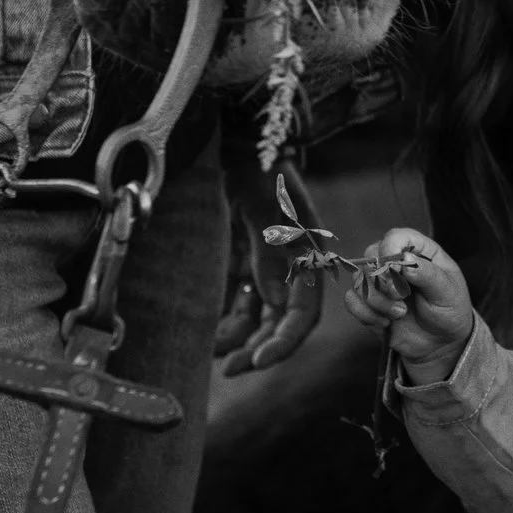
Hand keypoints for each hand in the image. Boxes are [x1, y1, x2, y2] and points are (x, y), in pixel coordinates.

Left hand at [214, 159, 326, 376]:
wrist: (240, 142)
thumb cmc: (259, 170)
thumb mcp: (265, 210)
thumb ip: (270, 255)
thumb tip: (273, 300)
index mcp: (306, 259)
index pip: (302, 314)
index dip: (284, 342)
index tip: (259, 362)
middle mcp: (288, 268)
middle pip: (277, 322)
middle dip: (257, 347)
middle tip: (231, 369)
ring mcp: (264, 265)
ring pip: (254, 315)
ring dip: (237, 337)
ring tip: (212, 352)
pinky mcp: (242, 261)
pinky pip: (235, 299)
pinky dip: (223, 317)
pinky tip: (206, 333)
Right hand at [346, 226, 473, 383]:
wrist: (440, 344)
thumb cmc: (449, 311)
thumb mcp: (447, 291)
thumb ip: (427, 273)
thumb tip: (405, 257)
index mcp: (419, 251)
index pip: (395, 237)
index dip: (391, 250)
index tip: (396, 270)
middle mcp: (395, 262)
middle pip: (371, 256)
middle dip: (383, 280)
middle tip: (400, 297)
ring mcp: (380, 283)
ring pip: (359, 280)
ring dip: (378, 301)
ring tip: (400, 314)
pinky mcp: (368, 303)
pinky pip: (352, 300)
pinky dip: (366, 313)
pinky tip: (386, 322)